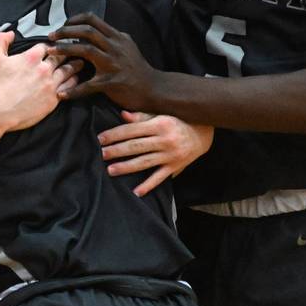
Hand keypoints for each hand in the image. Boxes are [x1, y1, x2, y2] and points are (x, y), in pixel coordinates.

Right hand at [0, 31, 82, 131]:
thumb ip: (1, 41)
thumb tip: (10, 33)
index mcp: (31, 57)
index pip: (46, 46)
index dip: (50, 45)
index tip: (54, 45)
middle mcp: (44, 69)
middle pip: (61, 56)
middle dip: (67, 52)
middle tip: (75, 49)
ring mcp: (50, 85)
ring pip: (68, 70)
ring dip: (75, 65)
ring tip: (81, 62)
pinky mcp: (53, 100)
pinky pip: (69, 88)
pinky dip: (74, 81)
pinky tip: (77, 80)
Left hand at [48, 13, 158, 110]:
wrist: (153, 89)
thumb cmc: (137, 68)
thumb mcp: (127, 46)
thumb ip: (113, 37)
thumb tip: (97, 29)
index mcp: (117, 37)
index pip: (93, 19)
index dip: (74, 20)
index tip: (63, 25)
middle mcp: (115, 46)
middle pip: (87, 31)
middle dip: (65, 31)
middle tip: (51, 36)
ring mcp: (113, 63)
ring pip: (85, 50)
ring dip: (65, 50)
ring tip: (51, 52)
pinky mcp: (111, 82)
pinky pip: (88, 85)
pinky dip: (74, 90)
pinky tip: (62, 93)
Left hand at [99, 111, 213, 195]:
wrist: (204, 133)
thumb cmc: (179, 120)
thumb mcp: (162, 113)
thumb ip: (142, 115)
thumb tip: (123, 114)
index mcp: (160, 124)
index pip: (132, 130)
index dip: (115, 134)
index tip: (101, 138)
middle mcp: (164, 140)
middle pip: (136, 146)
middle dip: (117, 150)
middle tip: (101, 154)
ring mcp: (170, 155)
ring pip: (144, 162)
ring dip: (126, 167)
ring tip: (111, 170)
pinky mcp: (175, 167)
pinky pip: (159, 178)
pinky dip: (148, 185)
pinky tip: (136, 192)